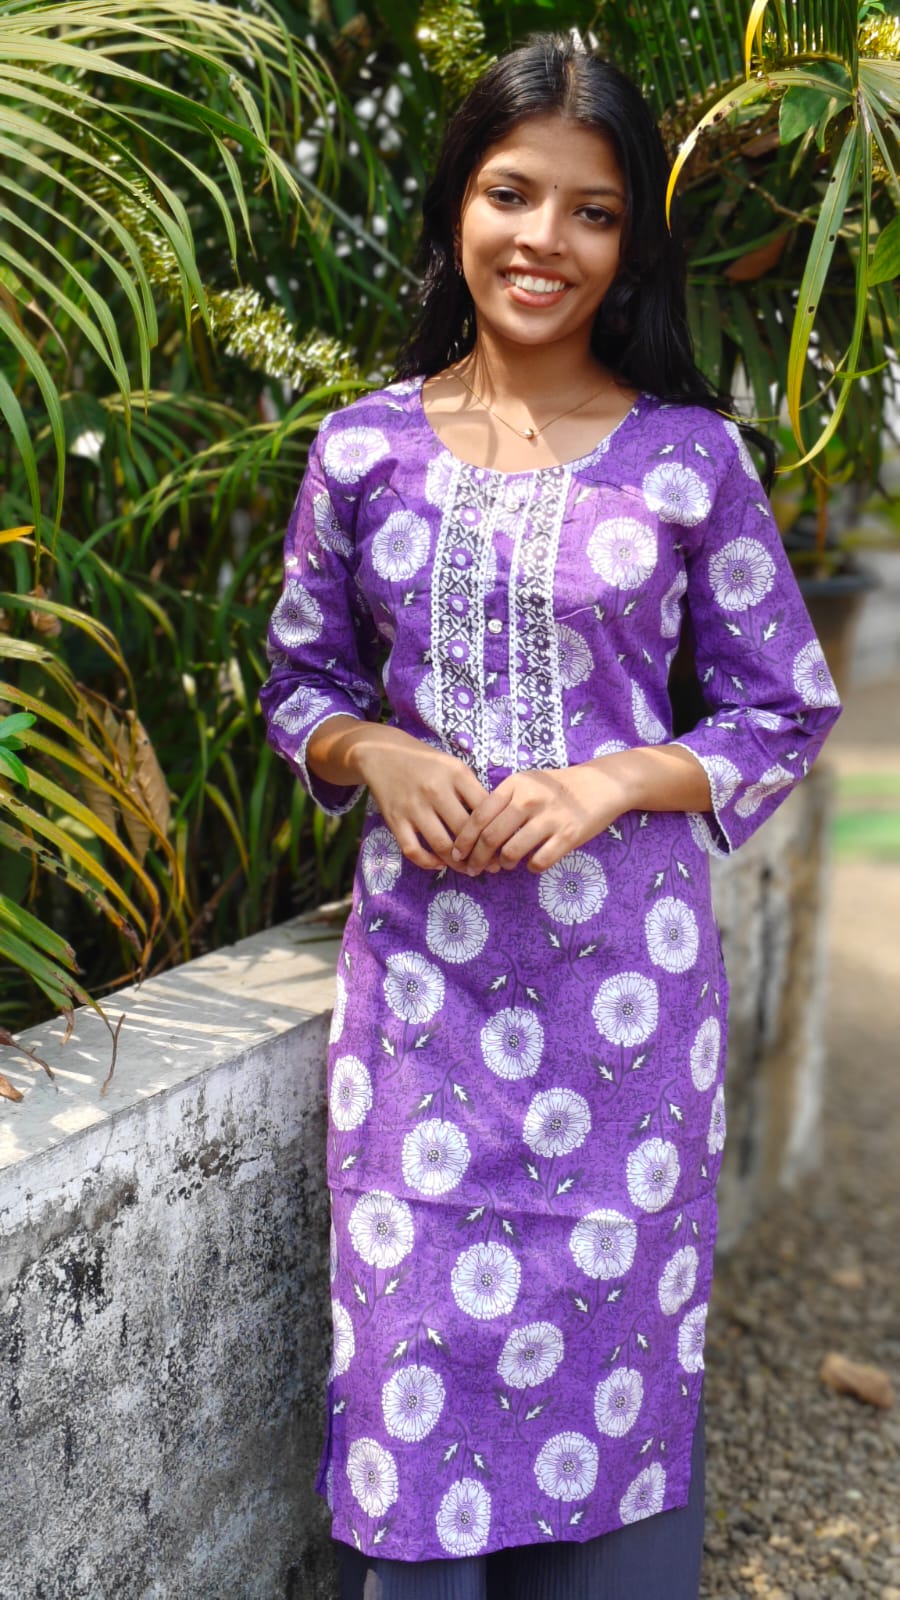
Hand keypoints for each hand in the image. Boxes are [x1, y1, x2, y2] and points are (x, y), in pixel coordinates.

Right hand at [359, 734, 490, 871]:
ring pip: (442, 845)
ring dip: (458, 863)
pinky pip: (413, 850)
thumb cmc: (426, 762)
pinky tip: (438, 864)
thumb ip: (473, 790)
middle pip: (465, 831)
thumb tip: (496, 822)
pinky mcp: (395, 820)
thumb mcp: (454, 766)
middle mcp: (435, 790)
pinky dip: (428, 863)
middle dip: (480, 853)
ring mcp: (413, 807)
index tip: (503, 844)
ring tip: (468, 868)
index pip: (484, 809)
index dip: (496, 831)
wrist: (382, 753)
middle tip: (489, 863)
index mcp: (456, 774)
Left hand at [450, 763, 630, 875]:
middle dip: (477, 859)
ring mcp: (549, 818)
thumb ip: (502, 801)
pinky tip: (532, 863)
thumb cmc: (556, 787)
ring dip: (503, 864)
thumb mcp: (526, 782)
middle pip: (491, 837)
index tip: (458, 854)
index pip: (479, 816)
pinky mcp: (568, 835)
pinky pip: (539, 861)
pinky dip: (531, 867)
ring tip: (505, 864)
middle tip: (473, 869)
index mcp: (514, 785)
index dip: (464, 839)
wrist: (600, 785)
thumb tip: (475, 833)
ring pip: (512, 852)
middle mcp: (529, 800)